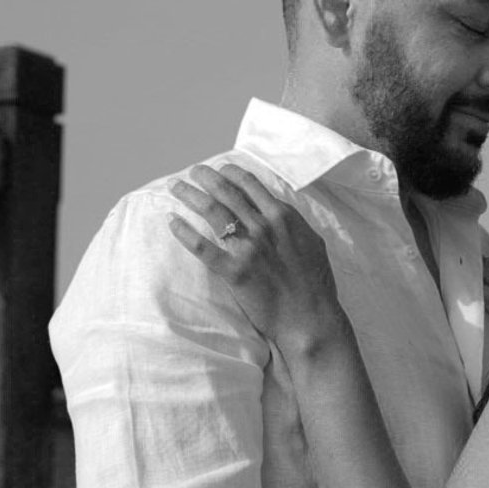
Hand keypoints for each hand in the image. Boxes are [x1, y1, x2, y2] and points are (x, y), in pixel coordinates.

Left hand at [168, 164, 343, 343]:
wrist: (310, 318)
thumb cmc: (316, 284)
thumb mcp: (313, 243)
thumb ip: (294, 225)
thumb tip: (282, 213)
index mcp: (283, 217)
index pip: (252, 185)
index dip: (232, 174)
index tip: (220, 169)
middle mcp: (263, 226)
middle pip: (227, 192)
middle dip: (206, 177)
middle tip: (193, 171)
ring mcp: (247, 248)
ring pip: (212, 211)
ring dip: (190, 195)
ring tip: (175, 186)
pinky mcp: (233, 271)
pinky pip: (201, 247)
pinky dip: (184, 232)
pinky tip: (172, 221)